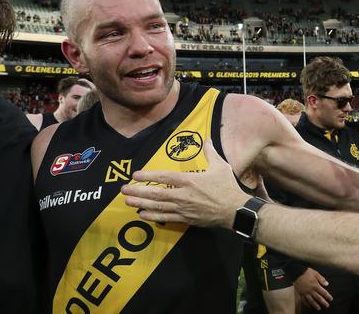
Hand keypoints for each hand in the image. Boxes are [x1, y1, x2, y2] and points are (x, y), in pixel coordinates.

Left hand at [121, 139, 248, 227]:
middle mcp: (183, 195)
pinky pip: (165, 218)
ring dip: (140, 204)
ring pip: (157, 207)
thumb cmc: (227, 186)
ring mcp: (183, 208)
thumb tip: (206, 139)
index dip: (148, 176)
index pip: (163, 177)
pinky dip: (152, 216)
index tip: (135, 175)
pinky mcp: (186, 219)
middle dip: (137, 191)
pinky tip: (142, 214)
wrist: (235, 210)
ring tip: (127, 201)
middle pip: (155, 193)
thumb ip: (210, 152)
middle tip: (123, 190)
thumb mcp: (220, 166)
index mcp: (189, 180)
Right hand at [294, 268, 332, 310]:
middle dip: (323, 302)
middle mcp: (311, 290)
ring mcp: (305, 293)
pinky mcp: (300, 293)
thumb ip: (321, 279)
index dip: (328, 296)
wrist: (296, 273)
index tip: (331, 299)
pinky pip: (304, 300)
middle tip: (327, 306)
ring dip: (315, 305)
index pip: (323, 292)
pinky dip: (306, 304)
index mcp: (316, 285)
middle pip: (318, 298)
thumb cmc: (306, 272)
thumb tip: (327, 284)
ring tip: (319, 308)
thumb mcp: (315, 273)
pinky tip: (309, 306)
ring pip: (311, 300)